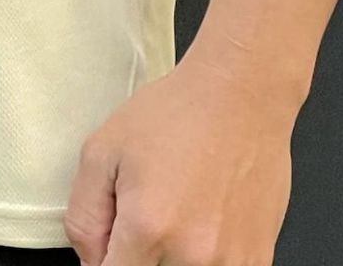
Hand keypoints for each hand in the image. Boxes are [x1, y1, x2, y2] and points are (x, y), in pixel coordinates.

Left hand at [62, 50, 299, 263]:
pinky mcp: (258, 260)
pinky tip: (207, 218)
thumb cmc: (177, 113)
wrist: (241, 94)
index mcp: (148, 228)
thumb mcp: (103, 148)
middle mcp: (192, 256)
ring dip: (175, 256)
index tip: (113, 244)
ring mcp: (230, 263)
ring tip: (181, 212)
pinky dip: (206, 255)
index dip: (105, 261)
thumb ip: (84, 216)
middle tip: (150, 214)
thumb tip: (91, 260)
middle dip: (139, 255)